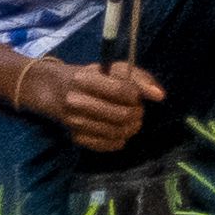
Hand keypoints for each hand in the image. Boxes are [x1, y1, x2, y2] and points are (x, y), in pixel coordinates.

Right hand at [19, 54, 161, 154]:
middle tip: (138, 111)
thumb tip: (160, 96)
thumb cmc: (91, 76)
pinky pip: (104, 145)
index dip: (136, 95)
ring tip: (132, 122)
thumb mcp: (112, 69)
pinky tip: (120, 134)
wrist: (54, 89)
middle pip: (121, 115)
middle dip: (137, 114)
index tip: (135, 96)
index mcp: (85, 78)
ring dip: (131, 128)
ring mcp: (74, 121)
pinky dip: (118, 141)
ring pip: (115, 132)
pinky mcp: (74, 136)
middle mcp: (76, 100)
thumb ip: (139, 78)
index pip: (122, 91)